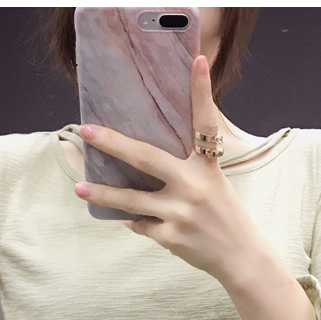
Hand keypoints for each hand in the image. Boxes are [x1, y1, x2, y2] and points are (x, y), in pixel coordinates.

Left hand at [74, 54, 272, 280]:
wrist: (241, 258)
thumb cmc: (226, 217)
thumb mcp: (216, 184)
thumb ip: (190, 168)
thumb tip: (147, 158)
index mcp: (209, 168)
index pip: (205, 123)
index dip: (201, 91)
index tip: (197, 61)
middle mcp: (194, 187)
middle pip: (147, 158)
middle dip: (113, 143)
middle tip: (87, 130)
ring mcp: (181, 213)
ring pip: (132, 200)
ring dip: (103, 193)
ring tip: (79, 187)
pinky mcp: (171, 236)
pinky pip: (141, 224)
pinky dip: (137, 222)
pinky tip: (135, 221)